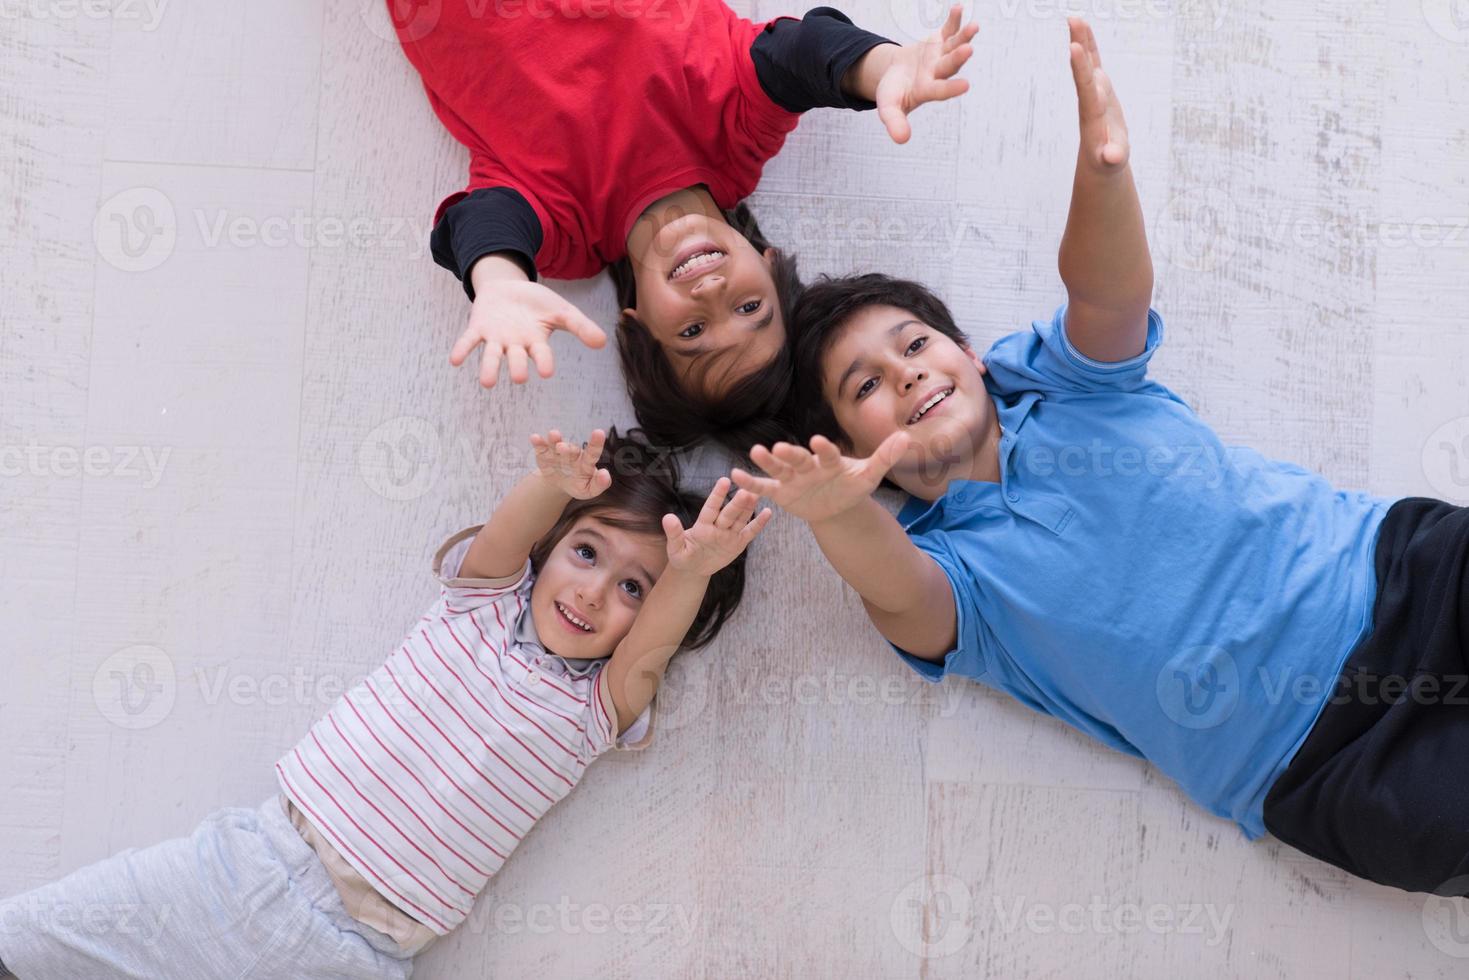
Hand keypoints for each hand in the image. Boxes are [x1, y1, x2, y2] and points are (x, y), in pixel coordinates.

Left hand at [450, 278, 606, 387]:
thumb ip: (580, 326)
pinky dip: (463, 350)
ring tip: (488, 383)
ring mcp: (496, 338)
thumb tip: (603, 342)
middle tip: (520, 377)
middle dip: (518, 367)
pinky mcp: (478, 328)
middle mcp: (516, 345)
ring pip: (492, 356)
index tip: (547, 372)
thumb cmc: (537, 303)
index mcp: (536, 342)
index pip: (542, 354)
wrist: (508, 287)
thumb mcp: (562, 310)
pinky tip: (455, 360)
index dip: (544, 362)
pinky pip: (469, 341)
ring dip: (490, 369)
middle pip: (517, 359)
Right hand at [530, 428, 611, 499]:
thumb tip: (605, 474)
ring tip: (553, 435)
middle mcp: (573, 453)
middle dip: (567, 448)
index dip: (596, 443)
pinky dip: (538, 443)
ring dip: (554, 440)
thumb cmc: (578, 485)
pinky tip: (535, 438)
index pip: (592, 453)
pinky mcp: (544, 454)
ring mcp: (557, 452)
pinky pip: (541, 447)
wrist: (559, 483)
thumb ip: (600, 484)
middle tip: (562, 448)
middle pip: (571, 449)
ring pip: (556, 444)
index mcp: (586, 462)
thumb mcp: (589, 490)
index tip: (599, 432)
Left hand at [661, 478, 772, 577]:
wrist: (694, 568)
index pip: (711, 508)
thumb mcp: (675, 548)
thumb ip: (674, 533)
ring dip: (749, 507)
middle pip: (729, 513)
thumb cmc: (682, 556)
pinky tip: (768, 512)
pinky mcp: (738, 543)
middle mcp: (717, 526)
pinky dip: (759, 523)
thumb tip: (667, 517)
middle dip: (738, 502)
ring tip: (758, 493)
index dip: (717, 495)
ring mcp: (729, 534)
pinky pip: (750, 532)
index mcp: (702, 526)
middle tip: (747, 489)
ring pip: (741, 519)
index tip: (724, 480)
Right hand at [730, 433, 909, 524]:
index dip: (823, 448)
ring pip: (778, 468)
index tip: (817, 441)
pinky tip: (734, 475)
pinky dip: (751, 482)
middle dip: (789, 454)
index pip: (826, 453)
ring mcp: (793, 478)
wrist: (838, 504)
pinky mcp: (782, 491)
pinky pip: (765, 487)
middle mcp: (808, 465)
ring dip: (767, 461)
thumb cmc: (852, 485)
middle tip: (779, 446)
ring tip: (755, 452)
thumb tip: (907, 438)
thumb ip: (885, 457)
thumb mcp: (870, 475)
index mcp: (829, 459)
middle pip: (798, 458)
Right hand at [872, 4, 978, 143]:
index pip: (939, 90)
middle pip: (949, 65)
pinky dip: (954, 20)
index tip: (965, 85)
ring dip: (964, 36)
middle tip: (968, 50)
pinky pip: (949, 29)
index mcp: (926, 90)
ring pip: (955, 46)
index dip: (950, 88)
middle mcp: (937, 73)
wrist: (897, 75)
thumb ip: (894, 123)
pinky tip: (959, 8)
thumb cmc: (893, 93)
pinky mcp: (940, 41)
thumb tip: (902, 140)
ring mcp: (941, 56)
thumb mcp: (888, 108)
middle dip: (958, 58)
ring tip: (974, 26)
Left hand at [1068, 17, 1129, 172]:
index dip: (1080, 69)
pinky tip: (1082, 29)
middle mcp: (1090, 99)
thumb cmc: (1107, 163)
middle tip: (1073, 21)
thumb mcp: (1112, 162)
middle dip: (1079, 45)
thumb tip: (1113, 157)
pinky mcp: (1099, 89)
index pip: (1085, 89)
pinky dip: (1089, 46)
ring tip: (1075, 17)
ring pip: (1086, 62)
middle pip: (1083, 69)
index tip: (1072, 48)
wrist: (1100, 161)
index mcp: (1092, 115)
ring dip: (1081, 39)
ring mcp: (1093, 92)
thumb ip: (1113, 157)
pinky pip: (1093, 63)